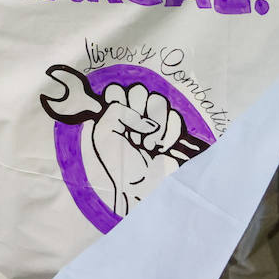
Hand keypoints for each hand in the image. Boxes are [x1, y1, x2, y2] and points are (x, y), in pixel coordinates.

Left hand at [83, 83, 185, 215]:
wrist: (140, 189)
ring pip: (159, 100)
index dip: (118, 102)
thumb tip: (146, 117)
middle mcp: (132, 112)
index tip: (117, 124)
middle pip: (139, 90)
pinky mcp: (172, 129)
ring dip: (152, 126)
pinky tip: (160, 148)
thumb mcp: (103, 133)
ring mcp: (154, 119)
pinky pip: (174, 117)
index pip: (116, 89)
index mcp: (112, 112)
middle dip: (135, 114)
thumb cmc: (118, 164)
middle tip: (132, 138)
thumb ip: (116, 110)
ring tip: (146, 146)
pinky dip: (167, 135)